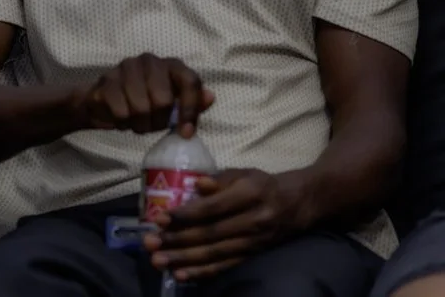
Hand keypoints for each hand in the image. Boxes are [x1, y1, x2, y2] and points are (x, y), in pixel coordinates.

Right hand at [79, 53, 212, 136]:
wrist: (103, 102)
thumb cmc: (143, 103)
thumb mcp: (172, 107)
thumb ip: (192, 103)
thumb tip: (210, 97)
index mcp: (171, 64)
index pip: (190, 81)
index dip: (191, 110)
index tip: (185, 133)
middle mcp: (149, 60)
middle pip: (163, 100)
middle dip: (158, 121)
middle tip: (152, 124)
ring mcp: (125, 67)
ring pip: (141, 108)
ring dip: (140, 125)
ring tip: (137, 122)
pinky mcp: (107, 81)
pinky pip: (121, 112)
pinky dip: (123, 124)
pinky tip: (121, 119)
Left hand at [143, 169, 309, 281]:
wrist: (298, 204)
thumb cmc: (262, 185)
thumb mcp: (244, 173)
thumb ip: (219, 178)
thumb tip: (196, 184)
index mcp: (249, 194)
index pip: (212, 208)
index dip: (185, 215)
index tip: (160, 219)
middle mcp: (253, 221)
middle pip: (210, 234)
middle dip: (177, 240)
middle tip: (150, 243)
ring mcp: (254, 242)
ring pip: (215, 254)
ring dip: (184, 259)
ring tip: (158, 260)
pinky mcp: (253, 256)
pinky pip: (225, 267)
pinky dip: (202, 273)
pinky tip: (181, 275)